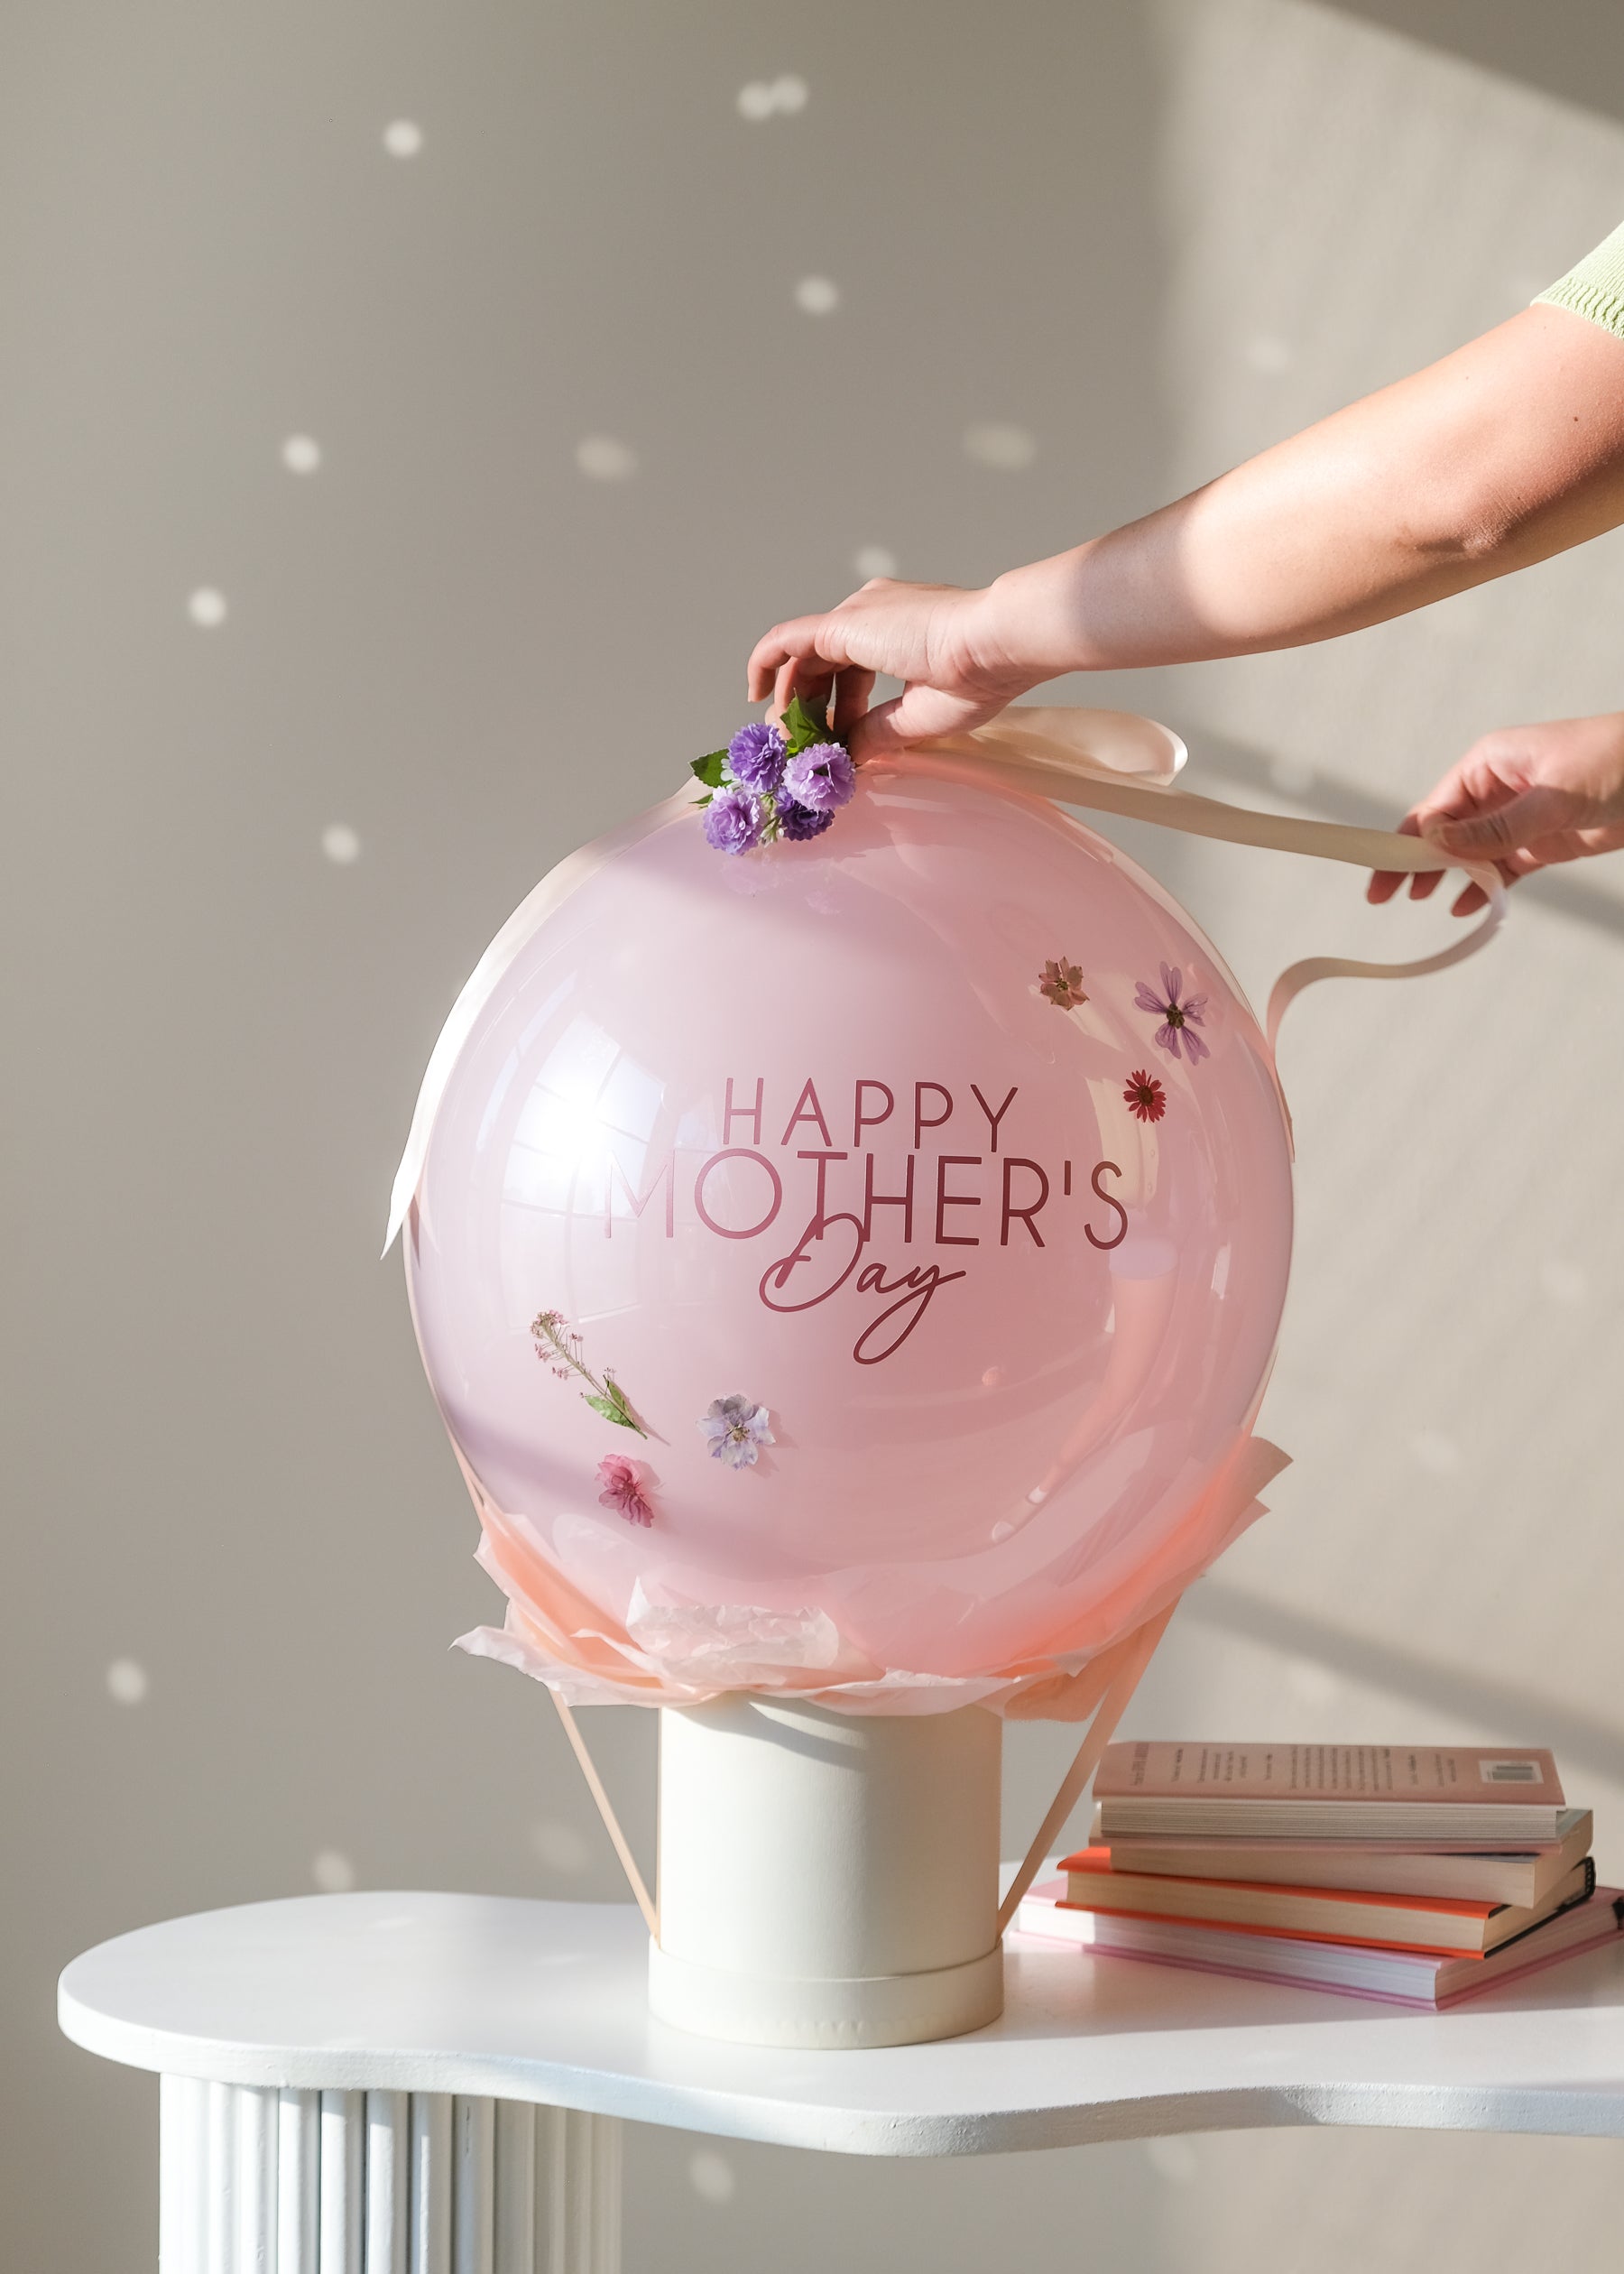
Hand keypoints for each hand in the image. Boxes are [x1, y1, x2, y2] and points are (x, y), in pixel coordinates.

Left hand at [746, 576, 1040, 760]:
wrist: (995, 644)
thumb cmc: (979, 677)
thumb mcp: (920, 716)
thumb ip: (878, 731)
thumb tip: (849, 752)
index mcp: (901, 631)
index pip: (851, 669)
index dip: (836, 709)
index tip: (832, 744)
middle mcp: (875, 614)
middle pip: (822, 663)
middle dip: (808, 709)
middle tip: (800, 748)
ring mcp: (858, 614)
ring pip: (803, 657)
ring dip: (789, 700)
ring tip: (786, 741)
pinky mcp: (842, 624)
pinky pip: (786, 641)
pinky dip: (765, 665)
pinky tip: (754, 695)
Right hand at [1367, 713, 1623, 915]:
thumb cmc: (1616, 760)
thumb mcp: (1551, 796)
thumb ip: (1495, 827)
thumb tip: (1439, 844)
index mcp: (1490, 764)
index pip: (1434, 807)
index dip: (1404, 840)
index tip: (1382, 871)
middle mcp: (1498, 789)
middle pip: (1444, 831)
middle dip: (1415, 861)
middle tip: (1386, 894)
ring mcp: (1520, 816)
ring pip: (1471, 852)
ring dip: (1448, 876)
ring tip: (1422, 900)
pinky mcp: (1544, 840)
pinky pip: (1503, 867)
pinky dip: (1484, 887)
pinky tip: (1465, 906)